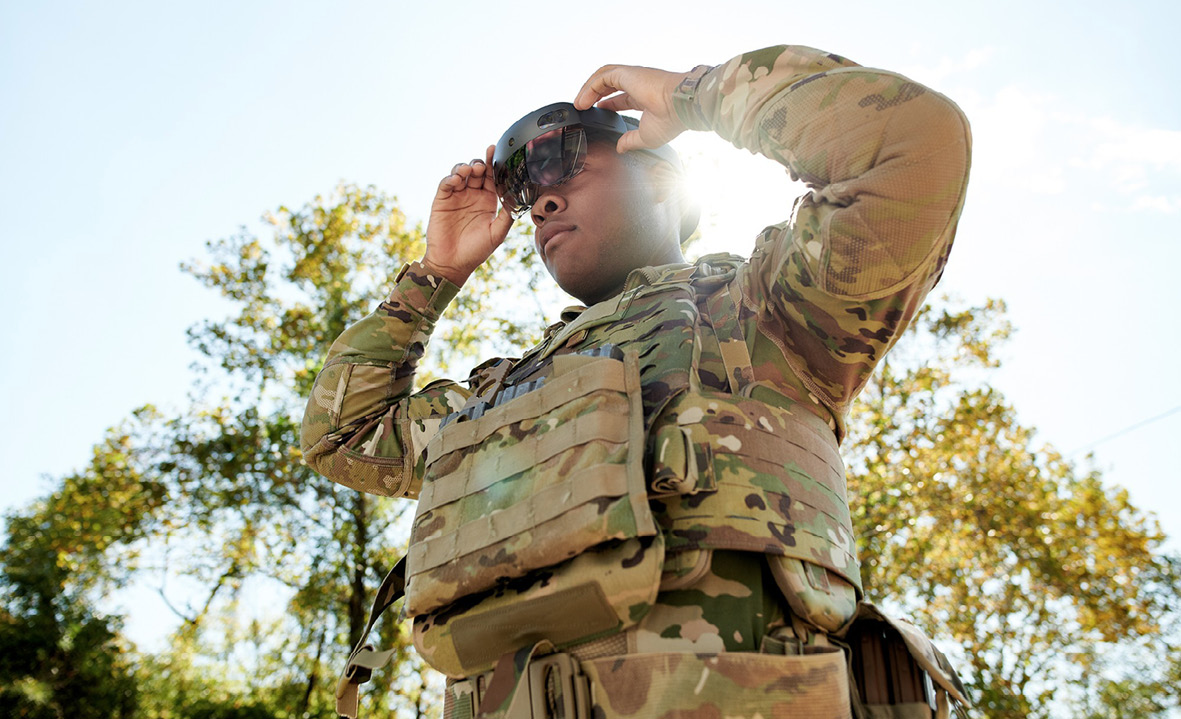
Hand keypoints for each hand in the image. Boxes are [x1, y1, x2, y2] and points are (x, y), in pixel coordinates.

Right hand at [423, 144, 513, 286]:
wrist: (452, 263)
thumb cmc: (476, 251)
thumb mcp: (497, 233)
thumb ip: (507, 216)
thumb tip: (519, 199)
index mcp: (487, 201)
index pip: (492, 177)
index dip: (494, 164)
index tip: (495, 150)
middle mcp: (472, 195)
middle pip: (476, 171)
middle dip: (479, 164)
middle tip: (482, 165)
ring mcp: (456, 196)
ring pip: (460, 173)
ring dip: (464, 168)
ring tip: (469, 171)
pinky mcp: (441, 200)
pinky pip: (446, 184)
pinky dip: (450, 178)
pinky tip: (456, 180)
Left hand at [574, 65, 691, 152]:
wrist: (681, 106)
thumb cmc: (672, 119)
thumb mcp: (646, 137)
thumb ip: (631, 141)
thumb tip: (620, 148)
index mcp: (644, 97)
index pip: (622, 96)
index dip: (608, 103)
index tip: (597, 110)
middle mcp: (638, 84)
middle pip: (609, 83)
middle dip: (594, 94)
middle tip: (582, 107)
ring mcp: (631, 77)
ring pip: (603, 77)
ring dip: (588, 89)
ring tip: (579, 104)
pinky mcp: (626, 74)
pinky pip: (601, 78)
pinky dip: (590, 87)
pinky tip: (583, 101)